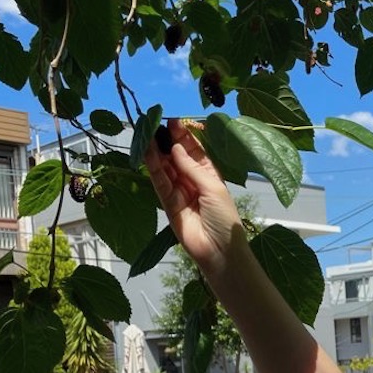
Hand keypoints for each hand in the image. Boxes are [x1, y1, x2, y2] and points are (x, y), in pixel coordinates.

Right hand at [145, 119, 243, 277]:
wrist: (219, 252)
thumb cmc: (224, 220)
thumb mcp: (213, 188)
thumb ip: (193, 168)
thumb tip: (177, 148)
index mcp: (210, 175)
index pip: (195, 151)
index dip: (184, 136)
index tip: (172, 121)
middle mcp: (193, 181)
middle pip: (178, 157)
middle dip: (168, 141)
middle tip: (155, 123)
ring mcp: (180, 192)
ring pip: (166, 168)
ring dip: (157, 152)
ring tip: (148, 134)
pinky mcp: (168, 204)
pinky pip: (160, 183)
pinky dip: (154, 168)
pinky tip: (148, 153)